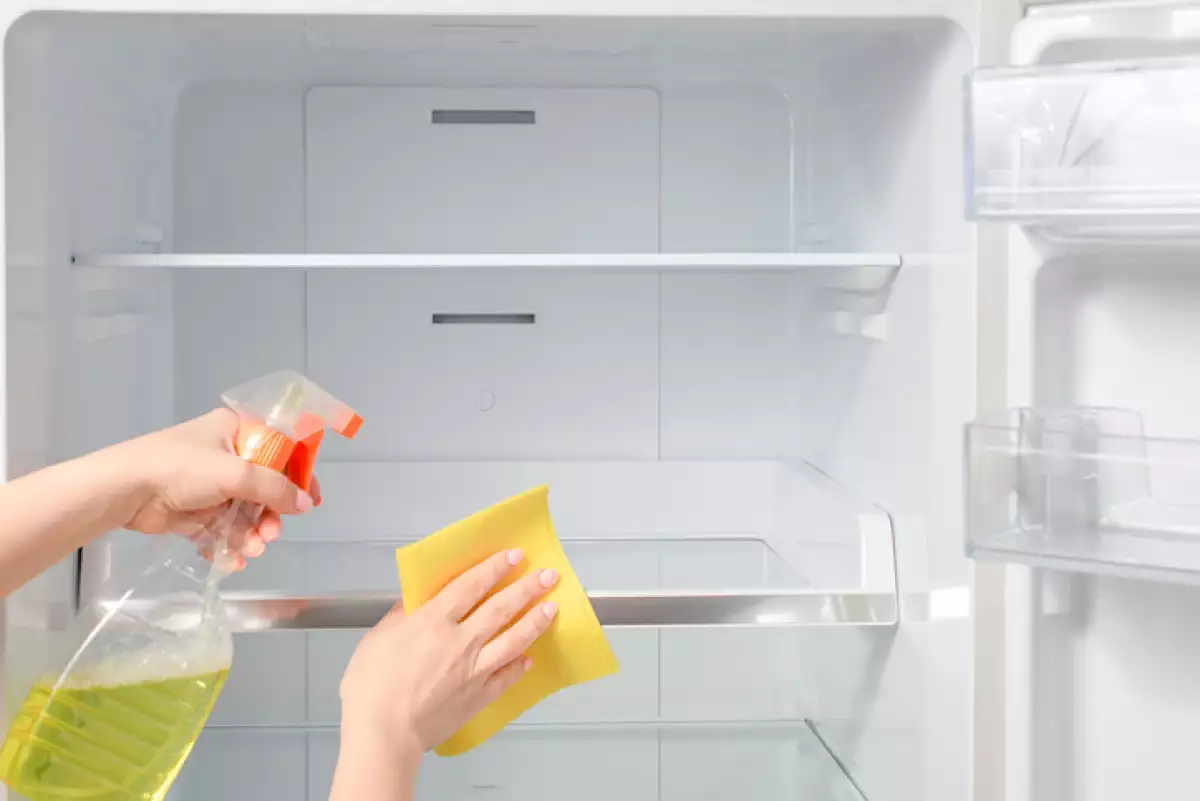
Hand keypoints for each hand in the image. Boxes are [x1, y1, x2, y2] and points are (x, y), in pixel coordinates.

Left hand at [112, 408, 319, 568]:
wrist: (124, 491)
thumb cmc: (180, 468)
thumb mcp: (235, 472)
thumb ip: (274, 488)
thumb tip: (305, 503)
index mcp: (235, 431)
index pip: (280, 449)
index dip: (298, 474)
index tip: (310, 499)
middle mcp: (225, 454)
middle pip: (264, 486)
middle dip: (271, 514)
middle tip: (272, 533)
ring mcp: (209, 484)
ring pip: (245, 512)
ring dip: (252, 533)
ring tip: (253, 549)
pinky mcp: (194, 510)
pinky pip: (222, 528)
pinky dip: (230, 544)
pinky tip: (234, 559)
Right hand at [338, 550, 559, 756]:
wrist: (383, 734)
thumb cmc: (371, 688)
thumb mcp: (377, 639)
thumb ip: (400, 616)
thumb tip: (414, 600)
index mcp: (433, 621)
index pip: (471, 586)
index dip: (494, 568)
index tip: (513, 557)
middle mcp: (460, 641)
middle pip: (501, 608)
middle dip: (527, 589)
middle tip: (548, 576)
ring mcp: (474, 670)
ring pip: (513, 639)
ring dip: (535, 621)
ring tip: (552, 608)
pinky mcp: (478, 697)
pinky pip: (506, 677)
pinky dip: (519, 666)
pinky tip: (529, 659)